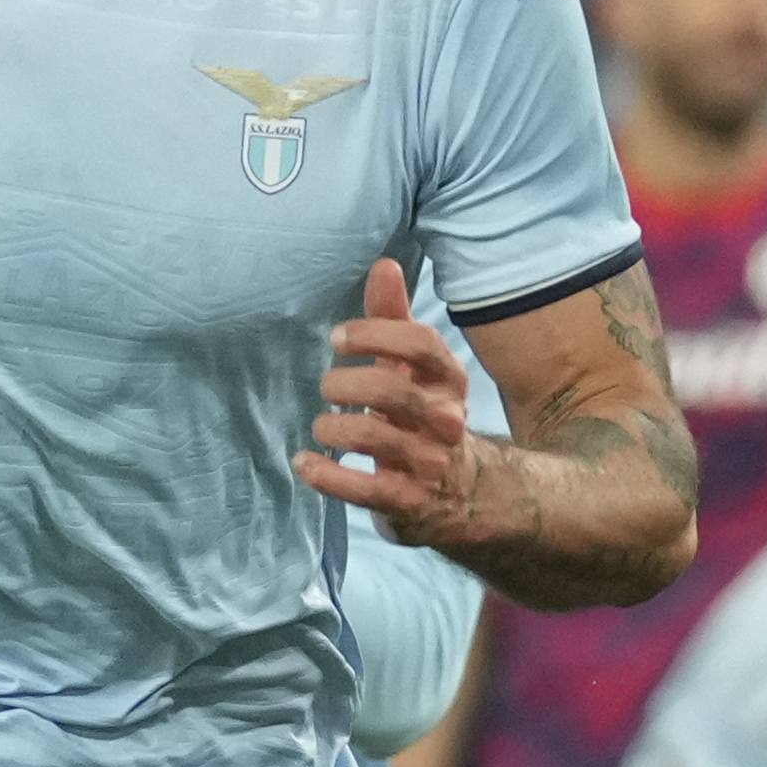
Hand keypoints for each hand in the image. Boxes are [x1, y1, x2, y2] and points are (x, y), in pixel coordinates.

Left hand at [293, 258, 485, 543]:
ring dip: (333, 427)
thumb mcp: (415, 369)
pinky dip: (325, 474)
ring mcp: (427, 463)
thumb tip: (383, 264)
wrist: (462, 494)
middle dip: (346, 384)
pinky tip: (303, 462)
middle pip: (392, 390)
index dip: (374, 333)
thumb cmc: (424, 414)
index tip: (337, 338)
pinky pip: (361, 488)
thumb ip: (394, 318)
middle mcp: (446, 420)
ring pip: (373, 437)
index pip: (421, 344)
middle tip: (327, 386)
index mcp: (449, 380)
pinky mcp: (406, 502)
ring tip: (322, 425)